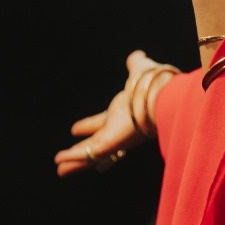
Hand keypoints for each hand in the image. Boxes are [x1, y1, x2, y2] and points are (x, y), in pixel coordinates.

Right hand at [54, 50, 176, 176]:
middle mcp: (118, 127)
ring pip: (91, 153)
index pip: (102, 121)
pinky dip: (74, 159)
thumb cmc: (155, 84)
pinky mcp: (111, 144)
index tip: (75, 129)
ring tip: (59, 169)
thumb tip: (137, 55)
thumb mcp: (141, 71)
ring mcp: (115, 138)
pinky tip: (60, 165)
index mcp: (123, 112)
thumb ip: (137, 64)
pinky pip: (90, 155)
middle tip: (65, 157)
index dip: (89, 125)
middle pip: (95, 142)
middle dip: (81, 148)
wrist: (164, 95)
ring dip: (74, 160)